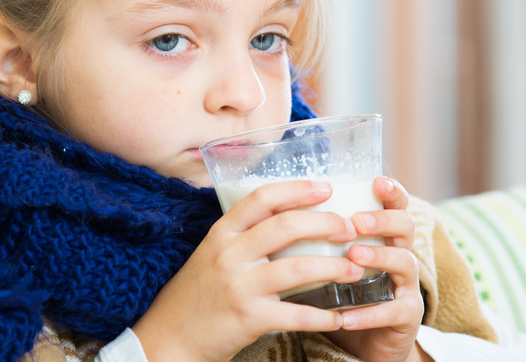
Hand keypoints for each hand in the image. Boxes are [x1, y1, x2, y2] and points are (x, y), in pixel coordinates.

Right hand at [132, 180, 363, 361]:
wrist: (170, 337)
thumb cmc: (197, 293)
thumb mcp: (212, 254)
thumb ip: (243, 236)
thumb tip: (289, 218)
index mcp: (221, 233)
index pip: (262, 198)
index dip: (298, 189)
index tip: (326, 188)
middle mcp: (229, 254)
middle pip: (287, 226)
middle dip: (326, 224)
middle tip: (349, 228)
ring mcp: (239, 286)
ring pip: (299, 268)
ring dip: (335, 267)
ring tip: (355, 269)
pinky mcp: (249, 318)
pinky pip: (296, 314)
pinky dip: (323, 315)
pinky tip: (338, 315)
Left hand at [324, 176, 425, 361]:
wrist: (354, 341)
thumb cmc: (333, 292)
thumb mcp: (322, 259)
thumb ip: (310, 237)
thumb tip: (270, 209)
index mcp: (380, 234)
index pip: (393, 204)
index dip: (391, 192)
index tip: (376, 181)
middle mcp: (398, 253)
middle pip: (405, 226)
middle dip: (383, 219)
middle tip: (357, 221)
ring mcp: (405, 285)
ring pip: (406, 263)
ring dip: (379, 256)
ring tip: (353, 255)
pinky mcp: (406, 317)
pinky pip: (394, 311)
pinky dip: (370, 313)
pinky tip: (346, 316)